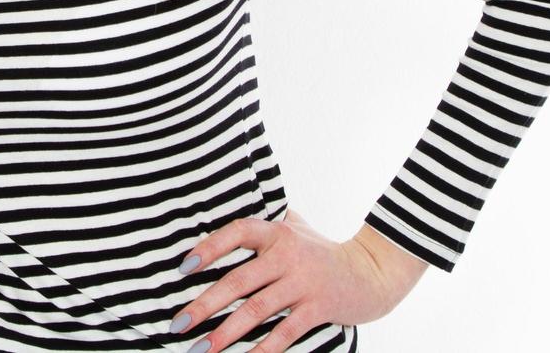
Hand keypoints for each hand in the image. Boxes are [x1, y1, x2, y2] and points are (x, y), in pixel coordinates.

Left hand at [166, 208, 424, 351]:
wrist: (371, 272)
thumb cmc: (321, 250)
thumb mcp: (295, 227)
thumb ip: (264, 223)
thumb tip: (219, 211)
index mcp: (277, 232)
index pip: (238, 233)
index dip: (210, 248)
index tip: (183, 267)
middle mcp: (288, 255)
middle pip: (239, 280)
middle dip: (205, 304)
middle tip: (178, 323)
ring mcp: (304, 282)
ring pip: (257, 310)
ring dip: (226, 332)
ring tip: (202, 348)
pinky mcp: (318, 308)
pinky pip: (285, 332)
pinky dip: (264, 348)